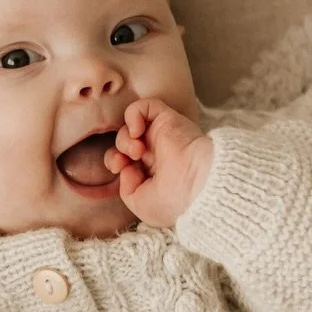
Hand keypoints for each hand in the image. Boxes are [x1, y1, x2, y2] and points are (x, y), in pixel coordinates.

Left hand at [104, 98, 213, 227]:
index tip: (122, 171)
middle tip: (124, 162)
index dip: (115, 163)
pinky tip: (137, 131)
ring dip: (124, 139)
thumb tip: (126, 169)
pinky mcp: (167, 120)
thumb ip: (127, 189)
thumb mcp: (142, 206)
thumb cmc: (174, 201)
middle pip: (124, 144)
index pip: (125, 162)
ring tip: (137, 151)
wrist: (196, 185)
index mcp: (153, 174)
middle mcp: (158, 154)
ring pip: (131, 126)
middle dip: (116, 153)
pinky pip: (145, 106)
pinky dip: (133, 115)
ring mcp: (162, 137)